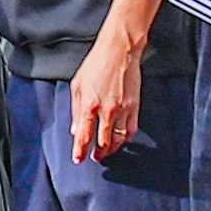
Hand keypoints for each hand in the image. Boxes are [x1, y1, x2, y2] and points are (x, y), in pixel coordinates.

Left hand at [69, 28, 147, 164]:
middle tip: (94, 157)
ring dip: (112, 149)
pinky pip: (131, 130)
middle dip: (98, 153)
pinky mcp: (135, 107)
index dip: (80, 151)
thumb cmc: (96, 64)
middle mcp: (107, 110)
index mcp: (89, 104)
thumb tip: (76, 130)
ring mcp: (123, 110)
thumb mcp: (78, 85)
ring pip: (118, 140)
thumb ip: (76, 110)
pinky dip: (126, 139)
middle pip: (103, 142)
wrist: (120, 51)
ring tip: (106, 152)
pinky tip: (121, 141)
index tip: (78, 159)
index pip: (84, 136)